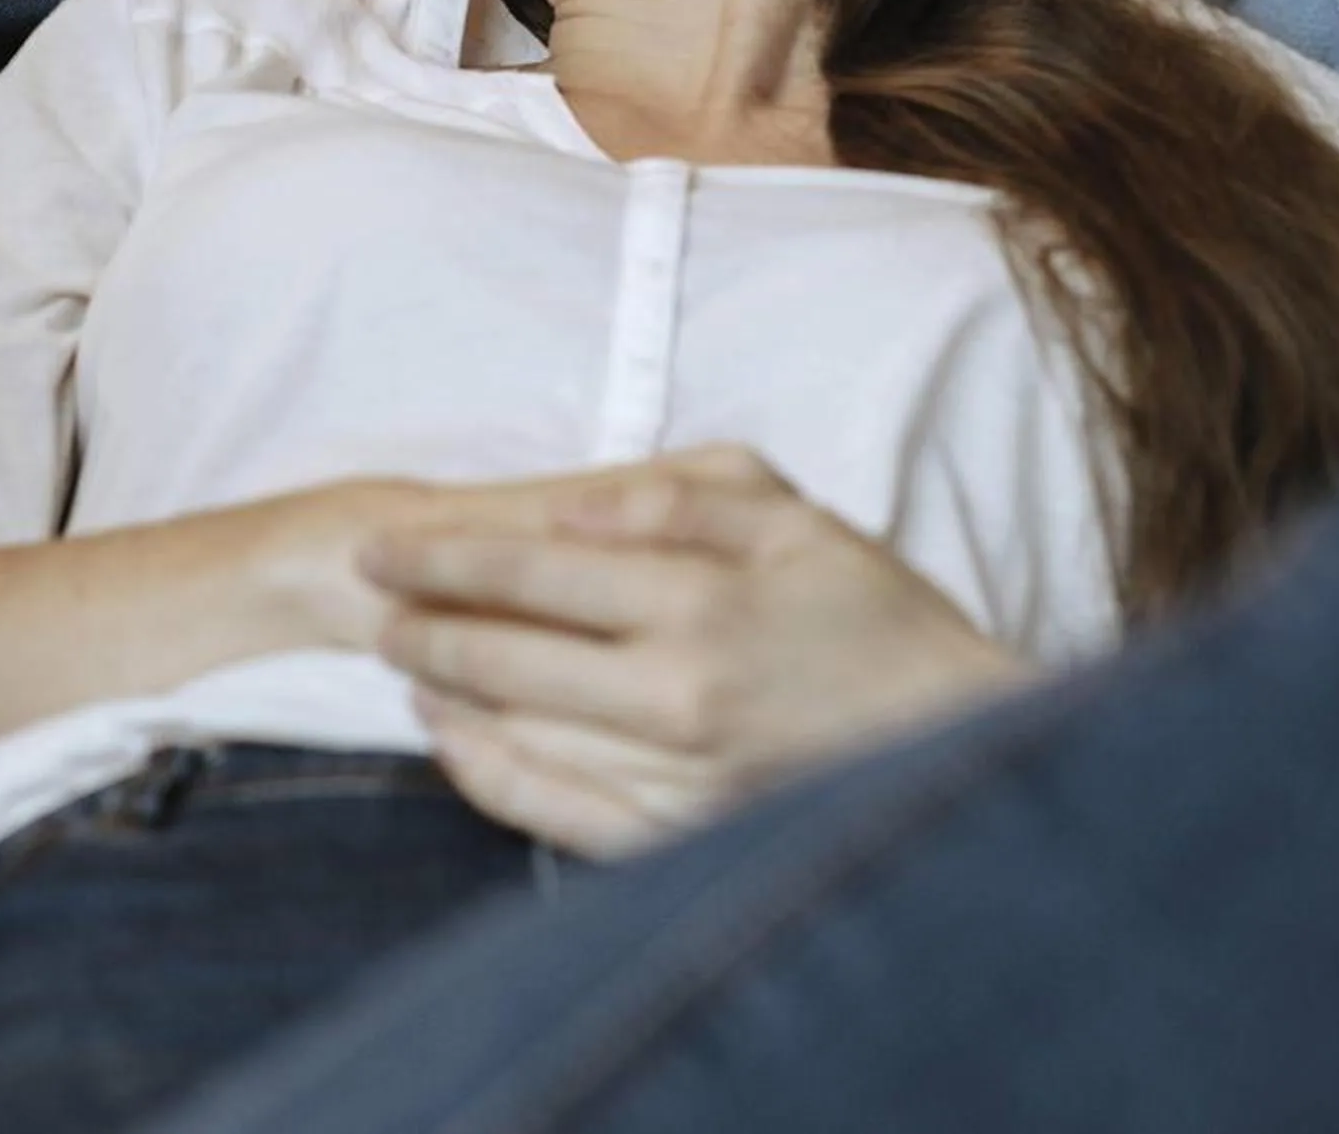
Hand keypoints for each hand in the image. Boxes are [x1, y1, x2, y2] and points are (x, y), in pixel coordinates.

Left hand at [363, 446, 1032, 858]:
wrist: (963, 740)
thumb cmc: (871, 612)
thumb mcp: (790, 516)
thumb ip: (672, 501)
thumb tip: (565, 508)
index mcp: (697, 601)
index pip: (526, 573)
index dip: (437, 559)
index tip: (378, 548)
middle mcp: (676, 696)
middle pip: (502, 660)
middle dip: (421, 627)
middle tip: (375, 606)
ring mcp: (677, 780)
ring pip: (517, 739)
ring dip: (446, 699)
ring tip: (407, 667)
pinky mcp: (686, 838)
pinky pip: (558, 817)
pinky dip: (492, 780)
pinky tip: (457, 746)